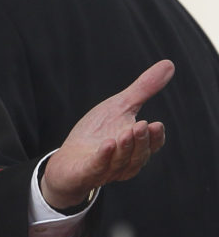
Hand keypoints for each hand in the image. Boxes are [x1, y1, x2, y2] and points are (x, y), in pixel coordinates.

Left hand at [41, 59, 172, 209]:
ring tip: (126, 132)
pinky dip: (104, 157)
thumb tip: (169, 64)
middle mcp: (125, 161)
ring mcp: (106, 169)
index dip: (155, 138)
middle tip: (142, 125)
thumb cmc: (97, 133)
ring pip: (122, 163)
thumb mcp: (119, 106)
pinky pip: (98, 167)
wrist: (68, 160)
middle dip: (141, 141)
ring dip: (126, 148)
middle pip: (139, 155)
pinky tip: (107, 144)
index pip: (151, 145)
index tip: (157, 125)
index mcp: (136, 147)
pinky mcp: (86, 172)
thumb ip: (143, 89)